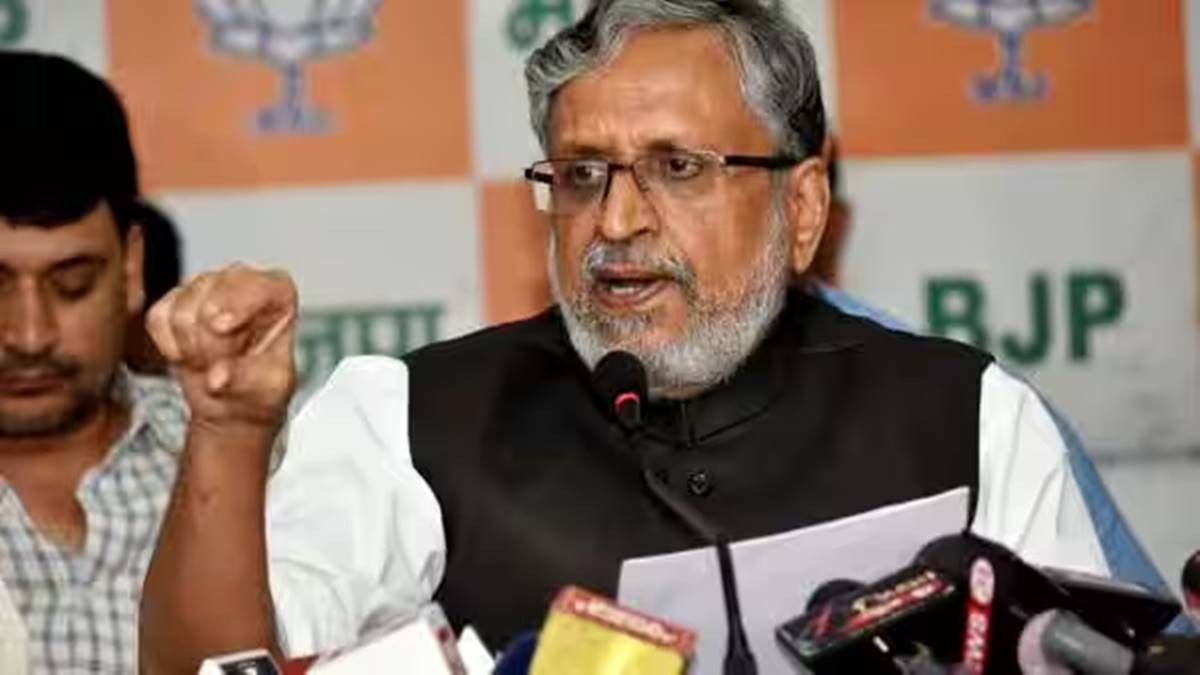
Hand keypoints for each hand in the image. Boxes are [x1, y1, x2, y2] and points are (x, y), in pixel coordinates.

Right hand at [147, 263, 297, 433]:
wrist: (233, 401)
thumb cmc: (261, 385)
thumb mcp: (268, 388)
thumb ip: (245, 379)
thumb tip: (217, 378)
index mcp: (278, 292)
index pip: (262, 285)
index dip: (238, 302)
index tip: (222, 327)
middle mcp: (241, 280)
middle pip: (213, 298)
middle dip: (211, 342)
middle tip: (221, 365)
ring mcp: (204, 285)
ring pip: (182, 313)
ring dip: (192, 349)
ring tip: (210, 361)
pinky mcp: (172, 299)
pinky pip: (159, 320)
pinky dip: (170, 347)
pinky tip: (190, 355)